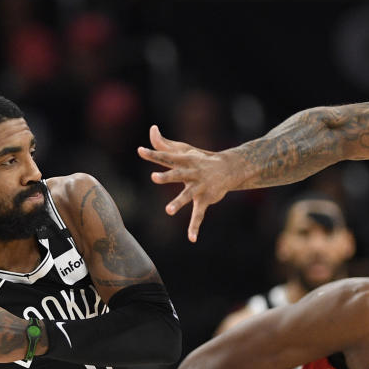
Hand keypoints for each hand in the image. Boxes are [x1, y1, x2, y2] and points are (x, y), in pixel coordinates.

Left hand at [138, 125, 235, 242]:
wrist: (228, 169)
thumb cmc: (200, 159)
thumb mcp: (183, 150)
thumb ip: (164, 144)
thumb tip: (152, 130)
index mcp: (184, 161)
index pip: (166, 157)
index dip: (153, 154)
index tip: (140, 151)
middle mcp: (192, 173)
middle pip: (177, 174)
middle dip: (166, 176)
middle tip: (154, 177)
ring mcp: (199, 187)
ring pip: (187, 196)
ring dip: (178, 202)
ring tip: (168, 210)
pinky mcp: (205, 199)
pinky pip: (199, 215)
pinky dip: (195, 227)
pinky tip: (192, 239)